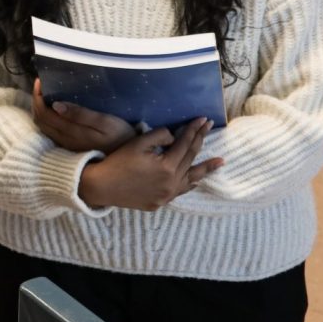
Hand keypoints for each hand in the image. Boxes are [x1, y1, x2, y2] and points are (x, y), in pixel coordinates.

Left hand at [32, 79, 134, 153]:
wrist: (129, 158)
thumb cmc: (120, 135)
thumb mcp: (105, 122)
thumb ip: (80, 114)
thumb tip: (55, 105)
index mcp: (70, 133)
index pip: (44, 114)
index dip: (38, 97)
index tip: (40, 81)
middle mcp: (64, 140)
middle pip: (40, 120)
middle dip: (36, 101)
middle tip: (41, 85)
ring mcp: (66, 145)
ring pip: (43, 126)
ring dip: (40, 109)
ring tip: (45, 94)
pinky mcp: (70, 146)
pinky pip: (50, 130)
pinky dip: (46, 117)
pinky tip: (53, 108)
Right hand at [78, 118, 222, 210]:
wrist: (101, 186)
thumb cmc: (117, 162)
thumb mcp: (137, 143)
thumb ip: (159, 136)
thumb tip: (173, 136)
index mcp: (167, 166)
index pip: (185, 143)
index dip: (194, 129)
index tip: (203, 119)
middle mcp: (172, 182)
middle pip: (190, 158)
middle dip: (200, 140)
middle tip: (210, 127)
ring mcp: (168, 194)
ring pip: (192, 178)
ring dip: (206, 168)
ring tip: (221, 161)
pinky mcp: (160, 202)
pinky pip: (181, 191)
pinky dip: (190, 184)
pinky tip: (197, 181)